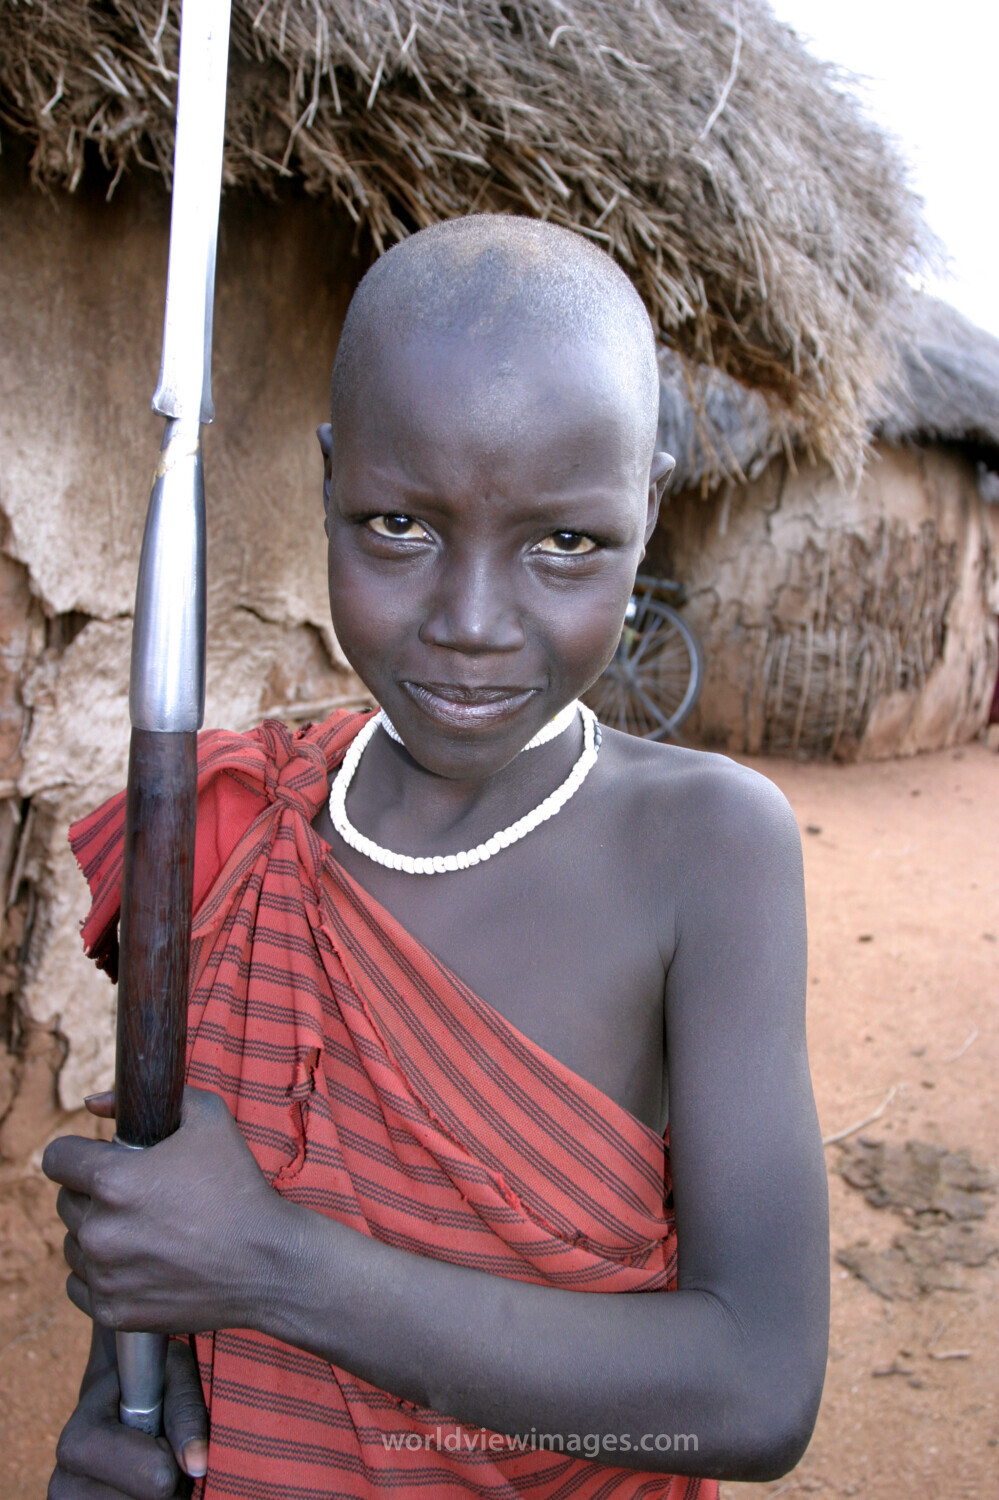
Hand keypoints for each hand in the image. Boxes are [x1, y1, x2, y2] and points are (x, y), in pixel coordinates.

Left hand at [42, 1087, 283, 1333]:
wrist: (265, 1263)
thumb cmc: (237, 1187)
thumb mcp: (208, 1118)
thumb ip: (145, 1098)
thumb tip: (92, 1103)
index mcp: (113, 1182)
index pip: (56, 1159)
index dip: (77, 1153)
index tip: (98, 1159)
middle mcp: (100, 1231)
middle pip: (65, 1202)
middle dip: (93, 1194)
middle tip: (136, 1196)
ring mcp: (104, 1276)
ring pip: (73, 1244)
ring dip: (96, 1234)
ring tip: (141, 1230)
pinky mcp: (112, 1312)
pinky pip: (81, 1285)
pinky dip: (101, 1274)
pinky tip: (138, 1262)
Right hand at [50, 1338, 207, 1498]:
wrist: (110, 1398)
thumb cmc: (150, 1380)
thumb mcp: (175, 1371)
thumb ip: (186, 1409)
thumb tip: (197, 1464)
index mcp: (79, 1442)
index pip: (159, 1478)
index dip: (175, 1452)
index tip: (162, 1426)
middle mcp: (64, 1484)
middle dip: (171, 1479)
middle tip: (157, 1446)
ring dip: (163, 1494)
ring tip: (147, 1463)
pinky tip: (138, 1483)